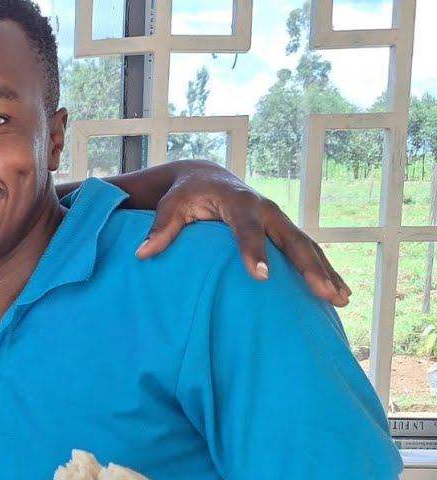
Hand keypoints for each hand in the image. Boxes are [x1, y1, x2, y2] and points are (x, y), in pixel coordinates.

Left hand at [135, 166, 350, 307]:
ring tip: (341, 299)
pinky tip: (338, 294)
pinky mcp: (283, 231)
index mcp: (238, 202)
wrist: (204, 177)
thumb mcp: (170, 205)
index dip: (254, 251)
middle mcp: (266, 210)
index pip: (247, 228)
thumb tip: (142, 253)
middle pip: (291, 239)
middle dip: (308, 267)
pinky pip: (308, 252)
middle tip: (323, 293)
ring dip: (325, 272)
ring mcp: (278, 220)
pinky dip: (324, 271)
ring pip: (307, 247)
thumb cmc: (184, 194)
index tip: (260, 276)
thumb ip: (160, 228)